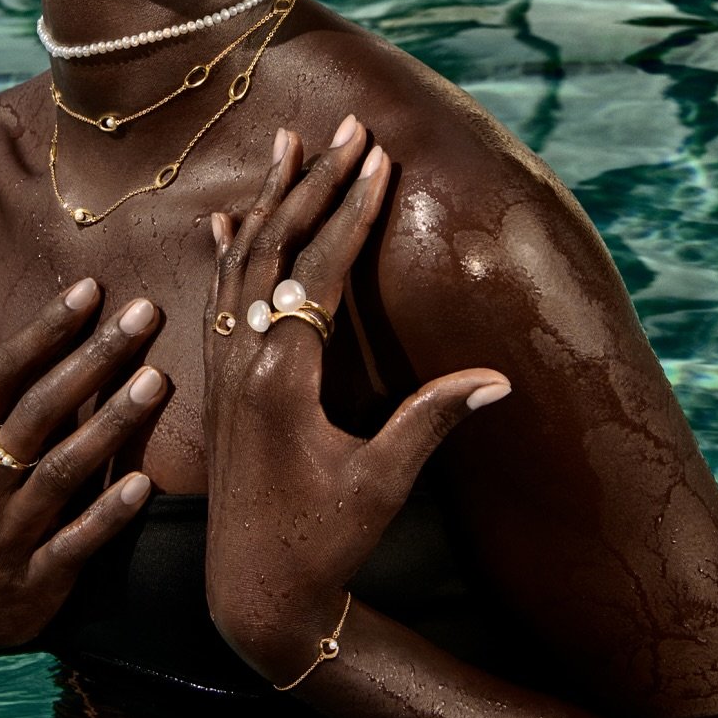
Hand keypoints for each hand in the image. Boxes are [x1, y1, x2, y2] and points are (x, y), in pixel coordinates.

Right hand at [0, 279, 164, 654]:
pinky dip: (108, 514)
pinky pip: (76, 543)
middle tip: (143, 313)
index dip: (46, 330)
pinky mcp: (36, 581)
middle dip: (93, 357)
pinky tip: (143, 482)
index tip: (89, 290)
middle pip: (39, 410)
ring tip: (157, 379)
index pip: (1, 376)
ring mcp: (7, 534)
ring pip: (64, 469)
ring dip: (111, 424)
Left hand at [203, 117, 510, 680]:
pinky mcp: (218, 381)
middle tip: (347, 126)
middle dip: (315, 181)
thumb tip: (499, 379)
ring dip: (267, 199)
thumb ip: (432, 421)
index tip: (378, 157)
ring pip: (241, 260)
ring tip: (286, 144)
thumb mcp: (383, 482)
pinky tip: (225, 219)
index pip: (320, 267)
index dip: (353, 209)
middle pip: (277, 246)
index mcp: (283, 374)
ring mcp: (224, 366)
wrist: (251, 591)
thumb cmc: (322, 540)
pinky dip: (226, 251)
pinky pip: (218, 296)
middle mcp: (245, 358)